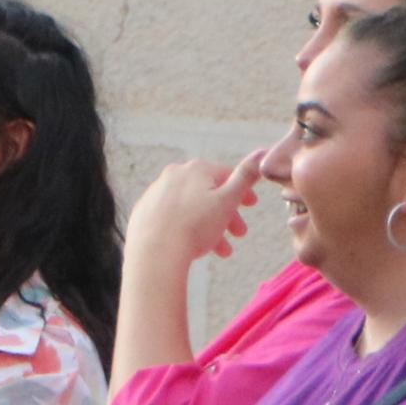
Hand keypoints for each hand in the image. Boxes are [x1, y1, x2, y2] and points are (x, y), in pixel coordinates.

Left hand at [127, 149, 272, 274]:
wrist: (154, 251)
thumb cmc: (195, 225)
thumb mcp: (228, 200)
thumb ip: (246, 177)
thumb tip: (261, 153)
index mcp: (194, 169)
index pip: (226, 174)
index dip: (243, 191)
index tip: (252, 205)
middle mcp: (172, 176)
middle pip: (208, 194)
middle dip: (228, 215)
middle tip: (240, 233)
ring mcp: (155, 194)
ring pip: (192, 209)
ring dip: (212, 228)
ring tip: (223, 251)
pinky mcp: (144, 213)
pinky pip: (173, 218)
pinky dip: (188, 230)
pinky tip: (197, 248)